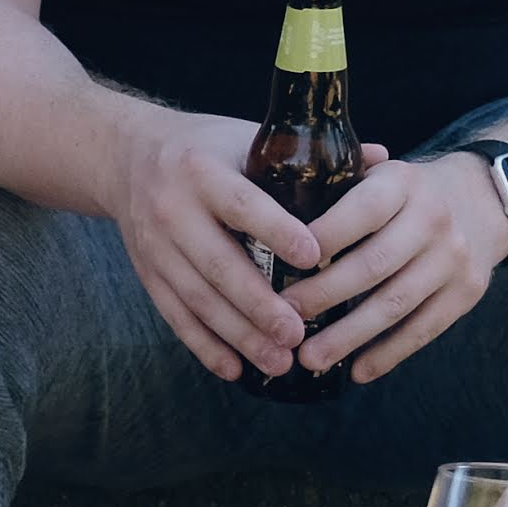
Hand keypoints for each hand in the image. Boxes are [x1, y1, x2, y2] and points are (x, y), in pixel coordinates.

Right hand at [92, 103, 328, 381]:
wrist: (125, 157)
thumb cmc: (205, 148)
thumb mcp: (246, 138)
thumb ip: (309, 154)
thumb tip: (383, 159)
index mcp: (204, 171)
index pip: (244, 205)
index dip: (278, 232)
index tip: (316, 258)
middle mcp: (173, 209)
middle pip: (219, 265)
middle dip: (259, 305)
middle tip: (298, 334)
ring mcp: (156, 246)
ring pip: (199, 299)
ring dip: (239, 335)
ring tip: (279, 362)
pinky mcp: (147, 273)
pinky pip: (176, 316)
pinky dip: (204, 346)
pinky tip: (235, 369)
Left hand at [277, 151, 507, 385]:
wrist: (486, 200)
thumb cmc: (409, 193)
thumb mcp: (381, 175)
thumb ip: (336, 188)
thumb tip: (270, 215)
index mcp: (401, 184)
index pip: (360, 212)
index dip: (321, 238)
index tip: (283, 264)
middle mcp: (432, 220)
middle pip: (372, 265)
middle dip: (323, 296)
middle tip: (284, 319)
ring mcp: (453, 259)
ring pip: (395, 305)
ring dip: (349, 337)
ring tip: (309, 359)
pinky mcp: (467, 293)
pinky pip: (423, 329)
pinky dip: (388, 354)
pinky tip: (357, 371)